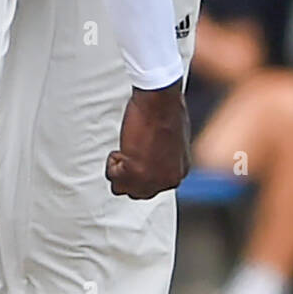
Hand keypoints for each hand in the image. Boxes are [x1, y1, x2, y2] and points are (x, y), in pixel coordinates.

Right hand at [106, 81, 190, 198]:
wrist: (160, 100)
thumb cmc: (166, 111)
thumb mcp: (173, 142)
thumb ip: (164, 158)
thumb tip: (151, 162)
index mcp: (179, 171)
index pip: (154, 187)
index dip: (140, 171)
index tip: (137, 156)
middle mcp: (169, 180)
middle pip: (138, 193)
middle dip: (129, 174)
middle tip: (129, 152)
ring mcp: (153, 179)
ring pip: (122, 188)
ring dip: (119, 169)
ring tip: (126, 148)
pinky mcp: (136, 172)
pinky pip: (113, 177)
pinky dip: (112, 162)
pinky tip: (124, 146)